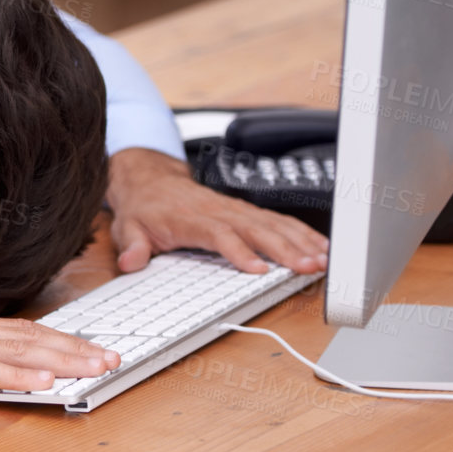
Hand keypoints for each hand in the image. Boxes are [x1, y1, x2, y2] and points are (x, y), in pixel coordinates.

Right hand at [0, 299, 120, 400]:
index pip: (13, 331)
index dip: (55, 339)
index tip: (88, 347)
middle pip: (25, 335)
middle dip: (73, 346)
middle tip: (112, 356)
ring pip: (13, 348)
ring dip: (59, 357)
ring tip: (95, 366)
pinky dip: (16, 373)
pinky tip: (43, 380)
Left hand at [105, 147, 328, 275]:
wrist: (151, 181)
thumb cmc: (144, 208)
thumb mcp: (128, 228)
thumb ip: (131, 246)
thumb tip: (131, 262)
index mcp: (192, 218)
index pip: (220, 234)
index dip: (240, 252)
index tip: (259, 270)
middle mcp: (219, 211)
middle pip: (257, 229)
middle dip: (286, 248)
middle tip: (309, 267)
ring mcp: (235, 210)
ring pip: (273, 224)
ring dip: (300, 241)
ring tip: (324, 260)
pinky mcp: (245, 212)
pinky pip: (277, 221)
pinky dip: (300, 232)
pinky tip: (319, 246)